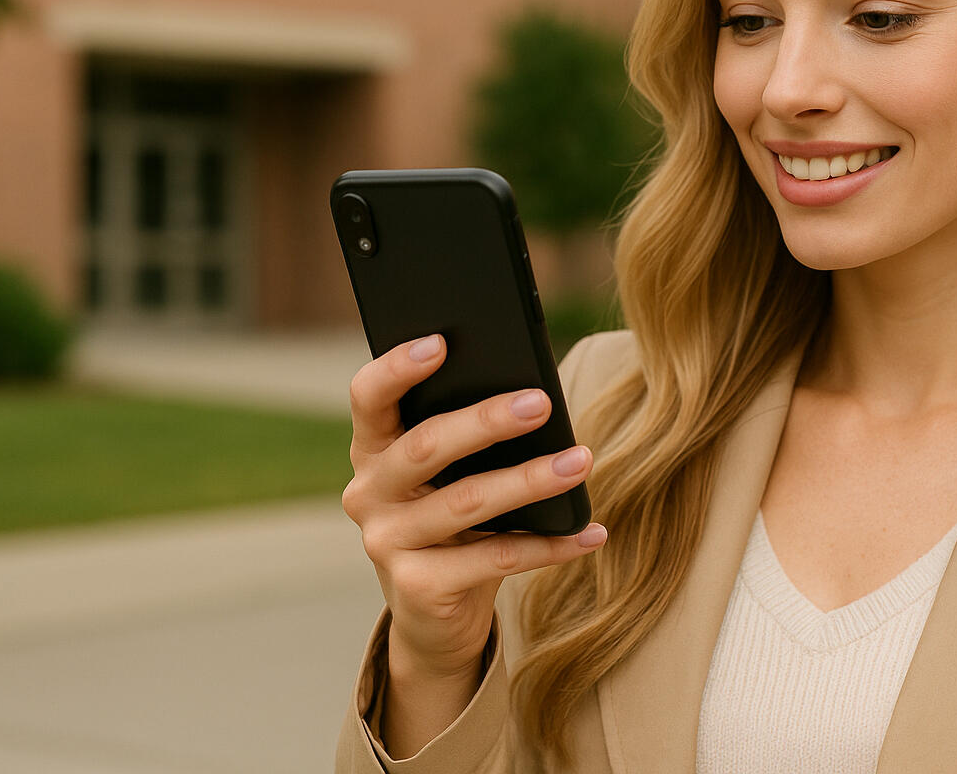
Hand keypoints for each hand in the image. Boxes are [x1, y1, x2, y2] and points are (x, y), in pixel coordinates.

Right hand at [340, 332, 606, 689]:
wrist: (435, 615)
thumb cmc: (455, 523)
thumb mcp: (451, 476)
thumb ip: (469, 438)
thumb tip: (535, 398)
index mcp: (373, 450)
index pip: (369, 397)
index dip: (398, 368)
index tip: (441, 342)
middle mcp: (368, 493)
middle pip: (426, 445)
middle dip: (486, 420)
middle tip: (540, 402)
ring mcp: (386, 543)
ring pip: (467, 501)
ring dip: (531, 480)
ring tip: (581, 461)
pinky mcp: (417, 587)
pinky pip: (494, 558)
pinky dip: (549, 545)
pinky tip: (589, 532)